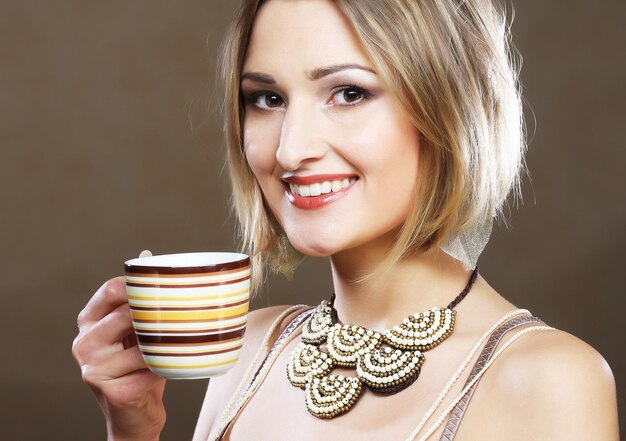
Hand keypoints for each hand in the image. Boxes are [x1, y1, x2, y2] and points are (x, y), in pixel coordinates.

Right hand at [72, 250, 165, 440]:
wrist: (135, 417)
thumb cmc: (140, 367)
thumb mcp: (137, 330)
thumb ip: (138, 298)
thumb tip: (146, 256)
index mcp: (88, 322)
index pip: (113, 288)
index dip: (141, 286)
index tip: (166, 289)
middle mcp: (84, 342)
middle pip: (129, 313)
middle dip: (158, 316)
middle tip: (183, 316)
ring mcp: (94, 368)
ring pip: (144, 341)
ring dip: (166, 344)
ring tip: (177, 346)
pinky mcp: (112, 389)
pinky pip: (152, 367)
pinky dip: (167, 366)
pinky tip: (170, 369)